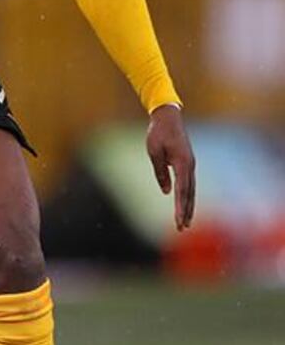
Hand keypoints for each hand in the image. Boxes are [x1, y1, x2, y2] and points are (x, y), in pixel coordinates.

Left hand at [146, 105, 195, 230]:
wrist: (168, 117)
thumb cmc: (158, 133)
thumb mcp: (154, 152)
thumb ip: (160, 172)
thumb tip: (166, 191)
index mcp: (182, 163)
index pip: (182, 190)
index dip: (180, 207)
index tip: (178, 221)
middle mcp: (189, 165)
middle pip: (189, 193)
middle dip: (186, 211)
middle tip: (182, 228)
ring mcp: (190, 164)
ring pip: (190, 189)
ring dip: (188, 205)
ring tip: (185, 222)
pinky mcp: (187, 163)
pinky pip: (188, 183)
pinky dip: (187, 195)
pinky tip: (184, 205)